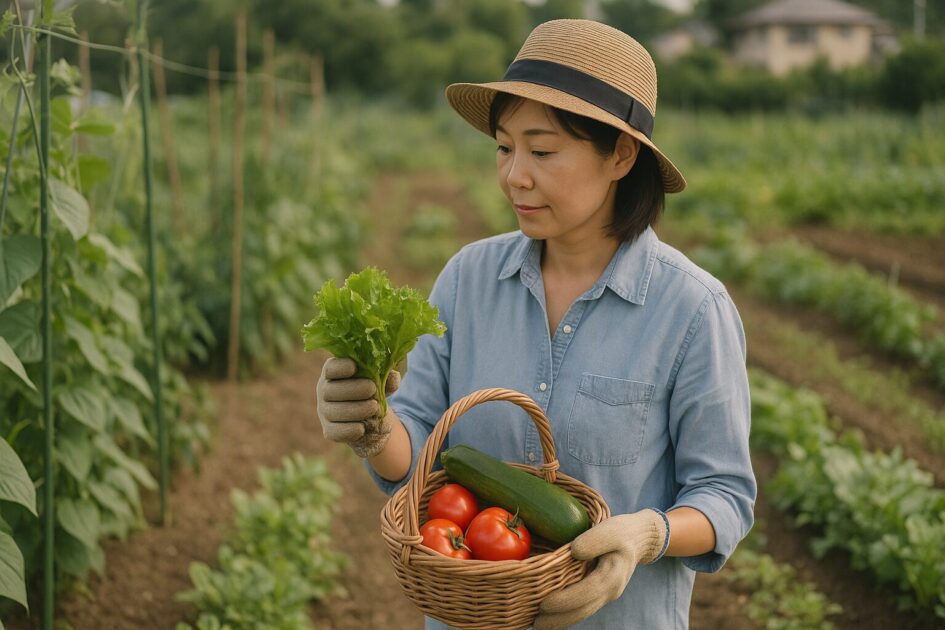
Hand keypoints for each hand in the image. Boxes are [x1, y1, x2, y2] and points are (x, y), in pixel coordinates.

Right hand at [315, 357, 402, 457]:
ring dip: (356, 409)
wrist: (372, 418)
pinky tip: (363, 428)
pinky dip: (349, 430)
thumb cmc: (373, 392)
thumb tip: (392, 377)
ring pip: (332, 412)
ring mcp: (325, 412)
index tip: (354, 367)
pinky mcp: (329, 431)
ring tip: (375, 407)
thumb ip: (387, 377)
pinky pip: (334, 432)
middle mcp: (324, 392)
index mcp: (334, 374)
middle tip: (373, 389)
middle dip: (353, 389)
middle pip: (329, 390)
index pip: (330, 368)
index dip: (340, 367)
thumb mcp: (382, 382)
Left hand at [533, 509, 668, 629]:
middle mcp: (610, 591)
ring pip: (583, 612)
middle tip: (535, 623)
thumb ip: (594, 539)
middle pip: (583, 611)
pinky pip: (584, 607)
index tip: (544, 604)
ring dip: (561, 620)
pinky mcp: (601, 592)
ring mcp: (606, 594)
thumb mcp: (610, 529)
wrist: (640, 539)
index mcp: (612, 576)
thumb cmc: (622, 532)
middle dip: (559, 619)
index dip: (564, 601)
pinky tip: (552, 615)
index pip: (585, 593)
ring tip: (538, 623)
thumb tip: (575, 551)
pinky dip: (568, 613)